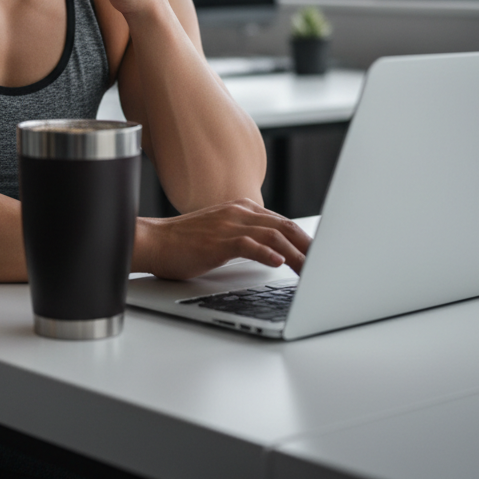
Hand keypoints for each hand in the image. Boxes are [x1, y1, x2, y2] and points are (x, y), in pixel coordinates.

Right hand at [136, 199, 310, 280]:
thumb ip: (244, 236)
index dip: (303, 237)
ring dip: (295, 253)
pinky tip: (279, 263)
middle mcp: (238, 212)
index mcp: (240, 209)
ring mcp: (228, 225)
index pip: (281, 222)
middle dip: (307, 245)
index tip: (319, 254)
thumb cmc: (184, 243)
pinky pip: (248, 244)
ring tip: (311, 270)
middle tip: (325, 263)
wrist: (153, 241)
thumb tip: (271, 251)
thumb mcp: (220, 234)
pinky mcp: (218, 240)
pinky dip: (266, 253)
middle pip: (284, 225)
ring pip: (272, 235)